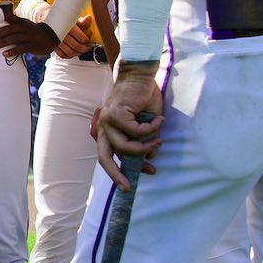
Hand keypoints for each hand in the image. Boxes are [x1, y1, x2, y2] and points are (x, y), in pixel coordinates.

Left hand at [0, 17, 63, 60]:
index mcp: (21, 22)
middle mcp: (25, 28)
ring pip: (14, 39)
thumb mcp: (24, 23)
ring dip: (3, 43)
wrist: (50, 37)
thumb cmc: (32, 31)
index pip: (9, 20)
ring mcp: (29, 37)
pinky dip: (13, 51)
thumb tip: (2, 14)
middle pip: (9, 30)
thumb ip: (13, 20)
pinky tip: (4, 54)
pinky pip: (21, 48)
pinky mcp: (33, 46)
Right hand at [55, 15, 96, 59]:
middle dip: (84, 48)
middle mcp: (62, 34)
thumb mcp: (71, 17)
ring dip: (78, 53)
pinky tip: (72, 53)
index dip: (87, 39)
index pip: (81, 37)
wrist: (45, 18)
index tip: (88, 38)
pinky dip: (68, 56)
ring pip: (70, 52)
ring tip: (82, 51)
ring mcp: (57, 41)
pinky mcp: (53, 46)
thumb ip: (81, 20)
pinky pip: (61, 55)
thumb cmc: (60, 18)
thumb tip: (89, 19)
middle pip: (76, 46)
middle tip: (88, 47)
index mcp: (67, 26)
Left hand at [93, 63, 163, 189]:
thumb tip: (149, 159)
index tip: (132, 183)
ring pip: (125, 147)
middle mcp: (103, 128)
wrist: (141, 76)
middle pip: (104, 158)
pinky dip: (151, 129)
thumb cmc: (142, 99)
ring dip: (145, 147)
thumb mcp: (146, 126)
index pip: (109, 157)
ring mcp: (107, 121)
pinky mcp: (115, 114)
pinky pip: (136, 132)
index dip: (120, 172)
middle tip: (128, 186)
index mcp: (108, 132)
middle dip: (115, 174)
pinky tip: (159, 121)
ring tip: (158, 141)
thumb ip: (145, 142)